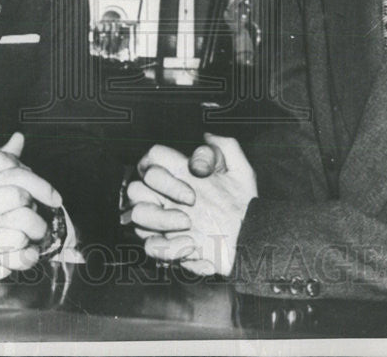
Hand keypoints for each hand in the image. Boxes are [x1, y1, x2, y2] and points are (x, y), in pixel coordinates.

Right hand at [124, 134, 257, 276]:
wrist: (249, 239)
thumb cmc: (242, 204)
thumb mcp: (241, 172)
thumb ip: (226, 147)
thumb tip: (206, 137)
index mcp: (179, 175)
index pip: (153, 157)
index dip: (169, 161)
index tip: (199, 174)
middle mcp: (165, 197)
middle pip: (136, 186)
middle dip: (165, 190)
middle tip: (193, 200)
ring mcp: (163, 223)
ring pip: (137, 215)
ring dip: (161, 220)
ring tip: (189, 225)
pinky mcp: (166, 247)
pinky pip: (150, 247)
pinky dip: (170, 248)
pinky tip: (192, 246)